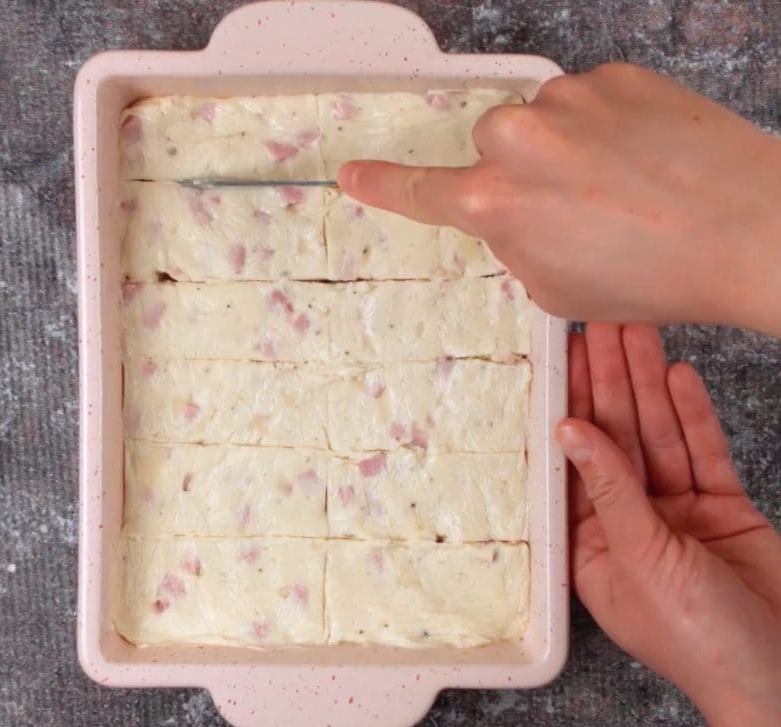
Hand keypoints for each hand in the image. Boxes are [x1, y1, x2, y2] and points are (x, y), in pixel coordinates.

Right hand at [338, 64, 780, 335]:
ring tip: (617, 184)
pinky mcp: (614, 75)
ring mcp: (567, 100)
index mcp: (497, 203)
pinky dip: (602, 126)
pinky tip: (641, 158)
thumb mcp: (556, 288)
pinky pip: (585, 99)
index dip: (381, 184)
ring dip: (560, 147)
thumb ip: (513, 244)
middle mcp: (519, 141)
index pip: (419, 191)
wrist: (747, 228)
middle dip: (514, 171)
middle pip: (488, 146)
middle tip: (568, 206)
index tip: (349, 172)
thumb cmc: (653, 276)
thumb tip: (513, 214)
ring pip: (537, 119)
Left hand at [560, 322, 780, 726]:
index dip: (568, 406)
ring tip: (635, 330)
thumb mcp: (641, 559)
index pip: (573, 461)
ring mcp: (676, 513)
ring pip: (658, 437)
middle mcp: (628, 522)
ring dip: (646, 386)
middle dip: (608, 382)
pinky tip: (677, 376)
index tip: (561, 358)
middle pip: (615, 439)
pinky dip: (692, 415)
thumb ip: (610, 489)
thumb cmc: (699, 640)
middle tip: (600, 324)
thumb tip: (569, 430)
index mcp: (589, 544)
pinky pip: (702, 453)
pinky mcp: (721, 508)